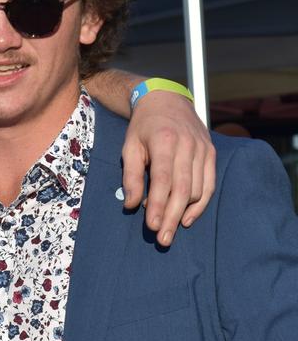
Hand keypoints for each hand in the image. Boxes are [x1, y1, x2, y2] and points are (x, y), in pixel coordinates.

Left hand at [121, 90, 214, 245]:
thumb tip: (132, 205)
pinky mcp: (211, 154)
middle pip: (184, 189)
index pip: (164, 180)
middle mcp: (188, 146)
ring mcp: (203, 150)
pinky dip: (200, 204)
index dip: (159, 205)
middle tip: (163, 239)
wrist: (167, 101)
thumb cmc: (143, 127)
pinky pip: (210, 185)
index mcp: (165, 141)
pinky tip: (187, 219)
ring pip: (198, 190)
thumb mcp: (129, 147)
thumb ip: (131, 176)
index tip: (153, 226)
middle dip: (173, 217)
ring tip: (169, 230)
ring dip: (184, 213)